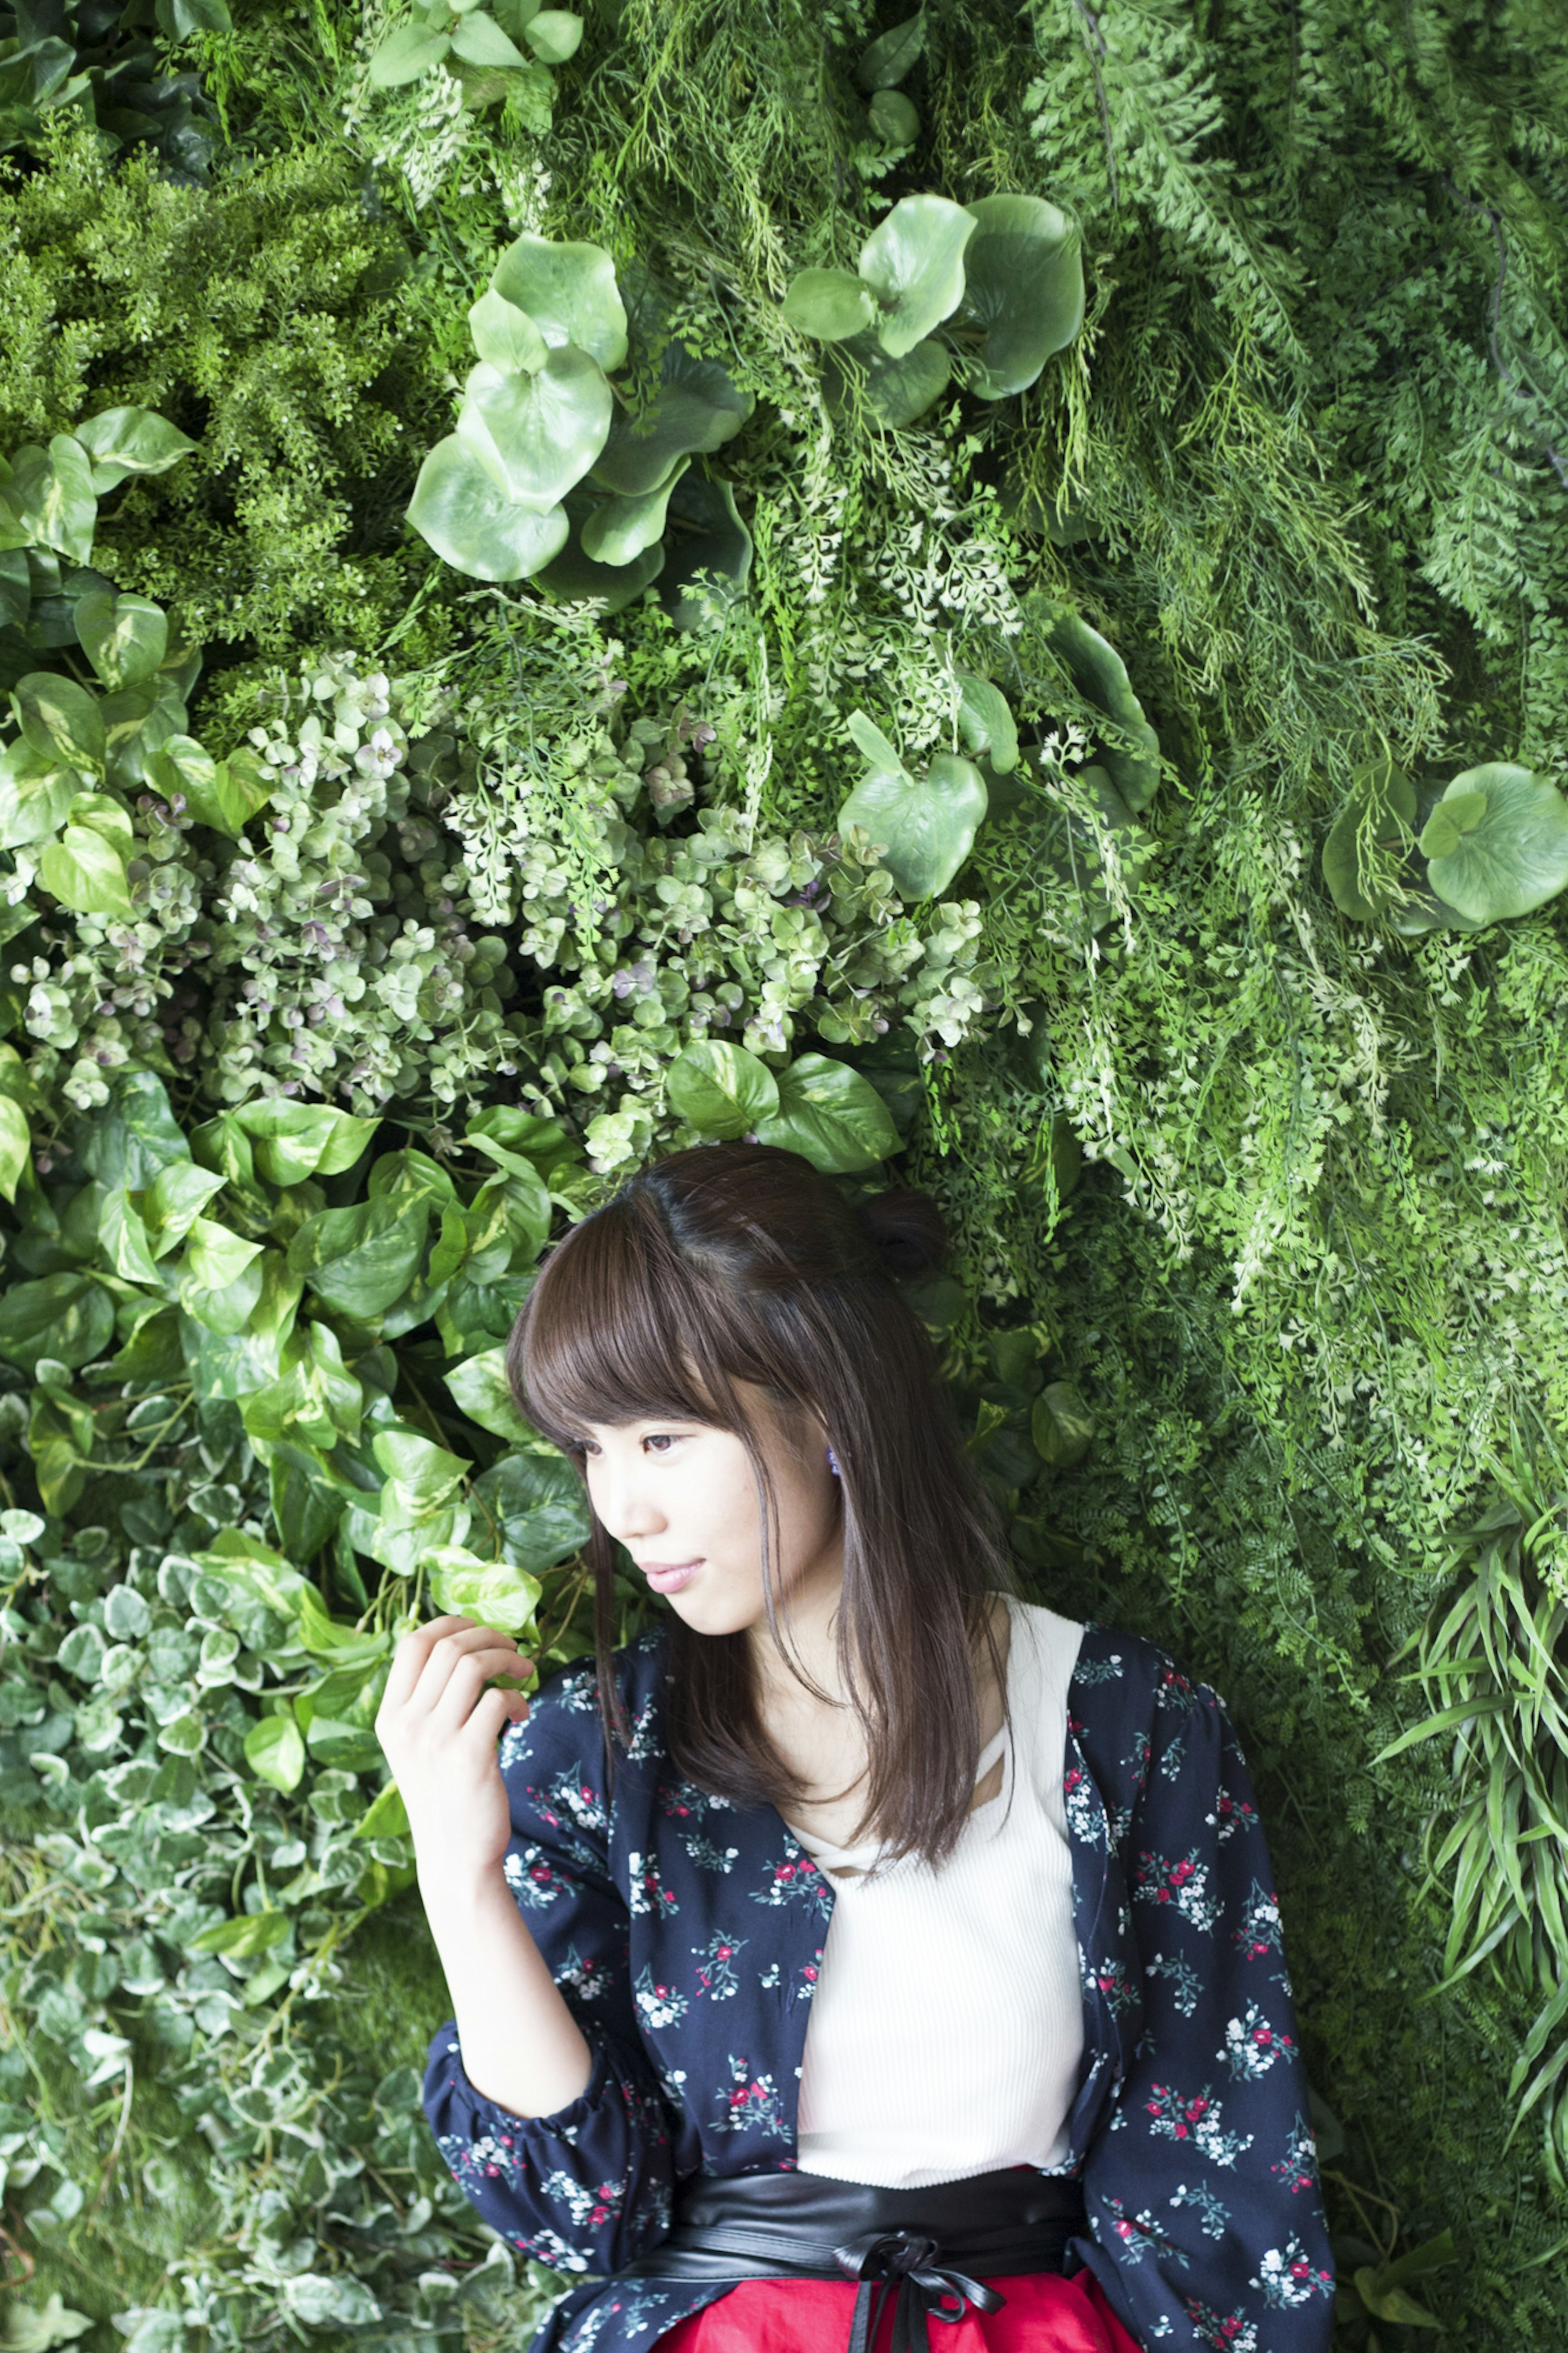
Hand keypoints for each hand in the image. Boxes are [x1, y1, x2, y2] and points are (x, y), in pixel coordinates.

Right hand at [375, 1614, 532, 1887]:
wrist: (455, 1854)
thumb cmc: (444, 1793)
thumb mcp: (417, 1746)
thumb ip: (426, 1701)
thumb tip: (459, 1646)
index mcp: (389, 1717)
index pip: (411, 1644)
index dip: (449, 1623)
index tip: (477, 1627)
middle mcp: (406, 1725)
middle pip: (449, 1647)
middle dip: (489, 1637)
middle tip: (513, 1650)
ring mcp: (435, 1740)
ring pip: (473, 1665)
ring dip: (508, 1659)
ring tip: (524, 1672)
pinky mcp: (469, 1755)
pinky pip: (498, 1699)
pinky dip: (517, 1697)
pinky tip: (521, 1712)